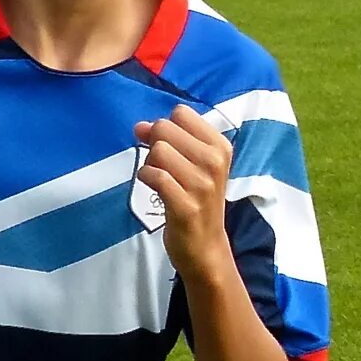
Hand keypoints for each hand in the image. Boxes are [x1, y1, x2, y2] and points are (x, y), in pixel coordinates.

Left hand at [134, 106, 236, 277]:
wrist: (205, 246)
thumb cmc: (196, 199)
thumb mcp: (191, 164)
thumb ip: (166, 140)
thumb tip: (140, 126)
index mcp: (220, 147)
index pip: (181, 113)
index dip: (166, 128)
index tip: (168, 146)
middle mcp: (214, 162)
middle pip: (165, 129)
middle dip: (155, 145)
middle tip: (164, 167)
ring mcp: (202, 185)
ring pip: (158, 151)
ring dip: (150, 164)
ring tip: (162, 180)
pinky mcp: (186, 205)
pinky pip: (154, 176)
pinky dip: (146, 178)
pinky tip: (154, 188)